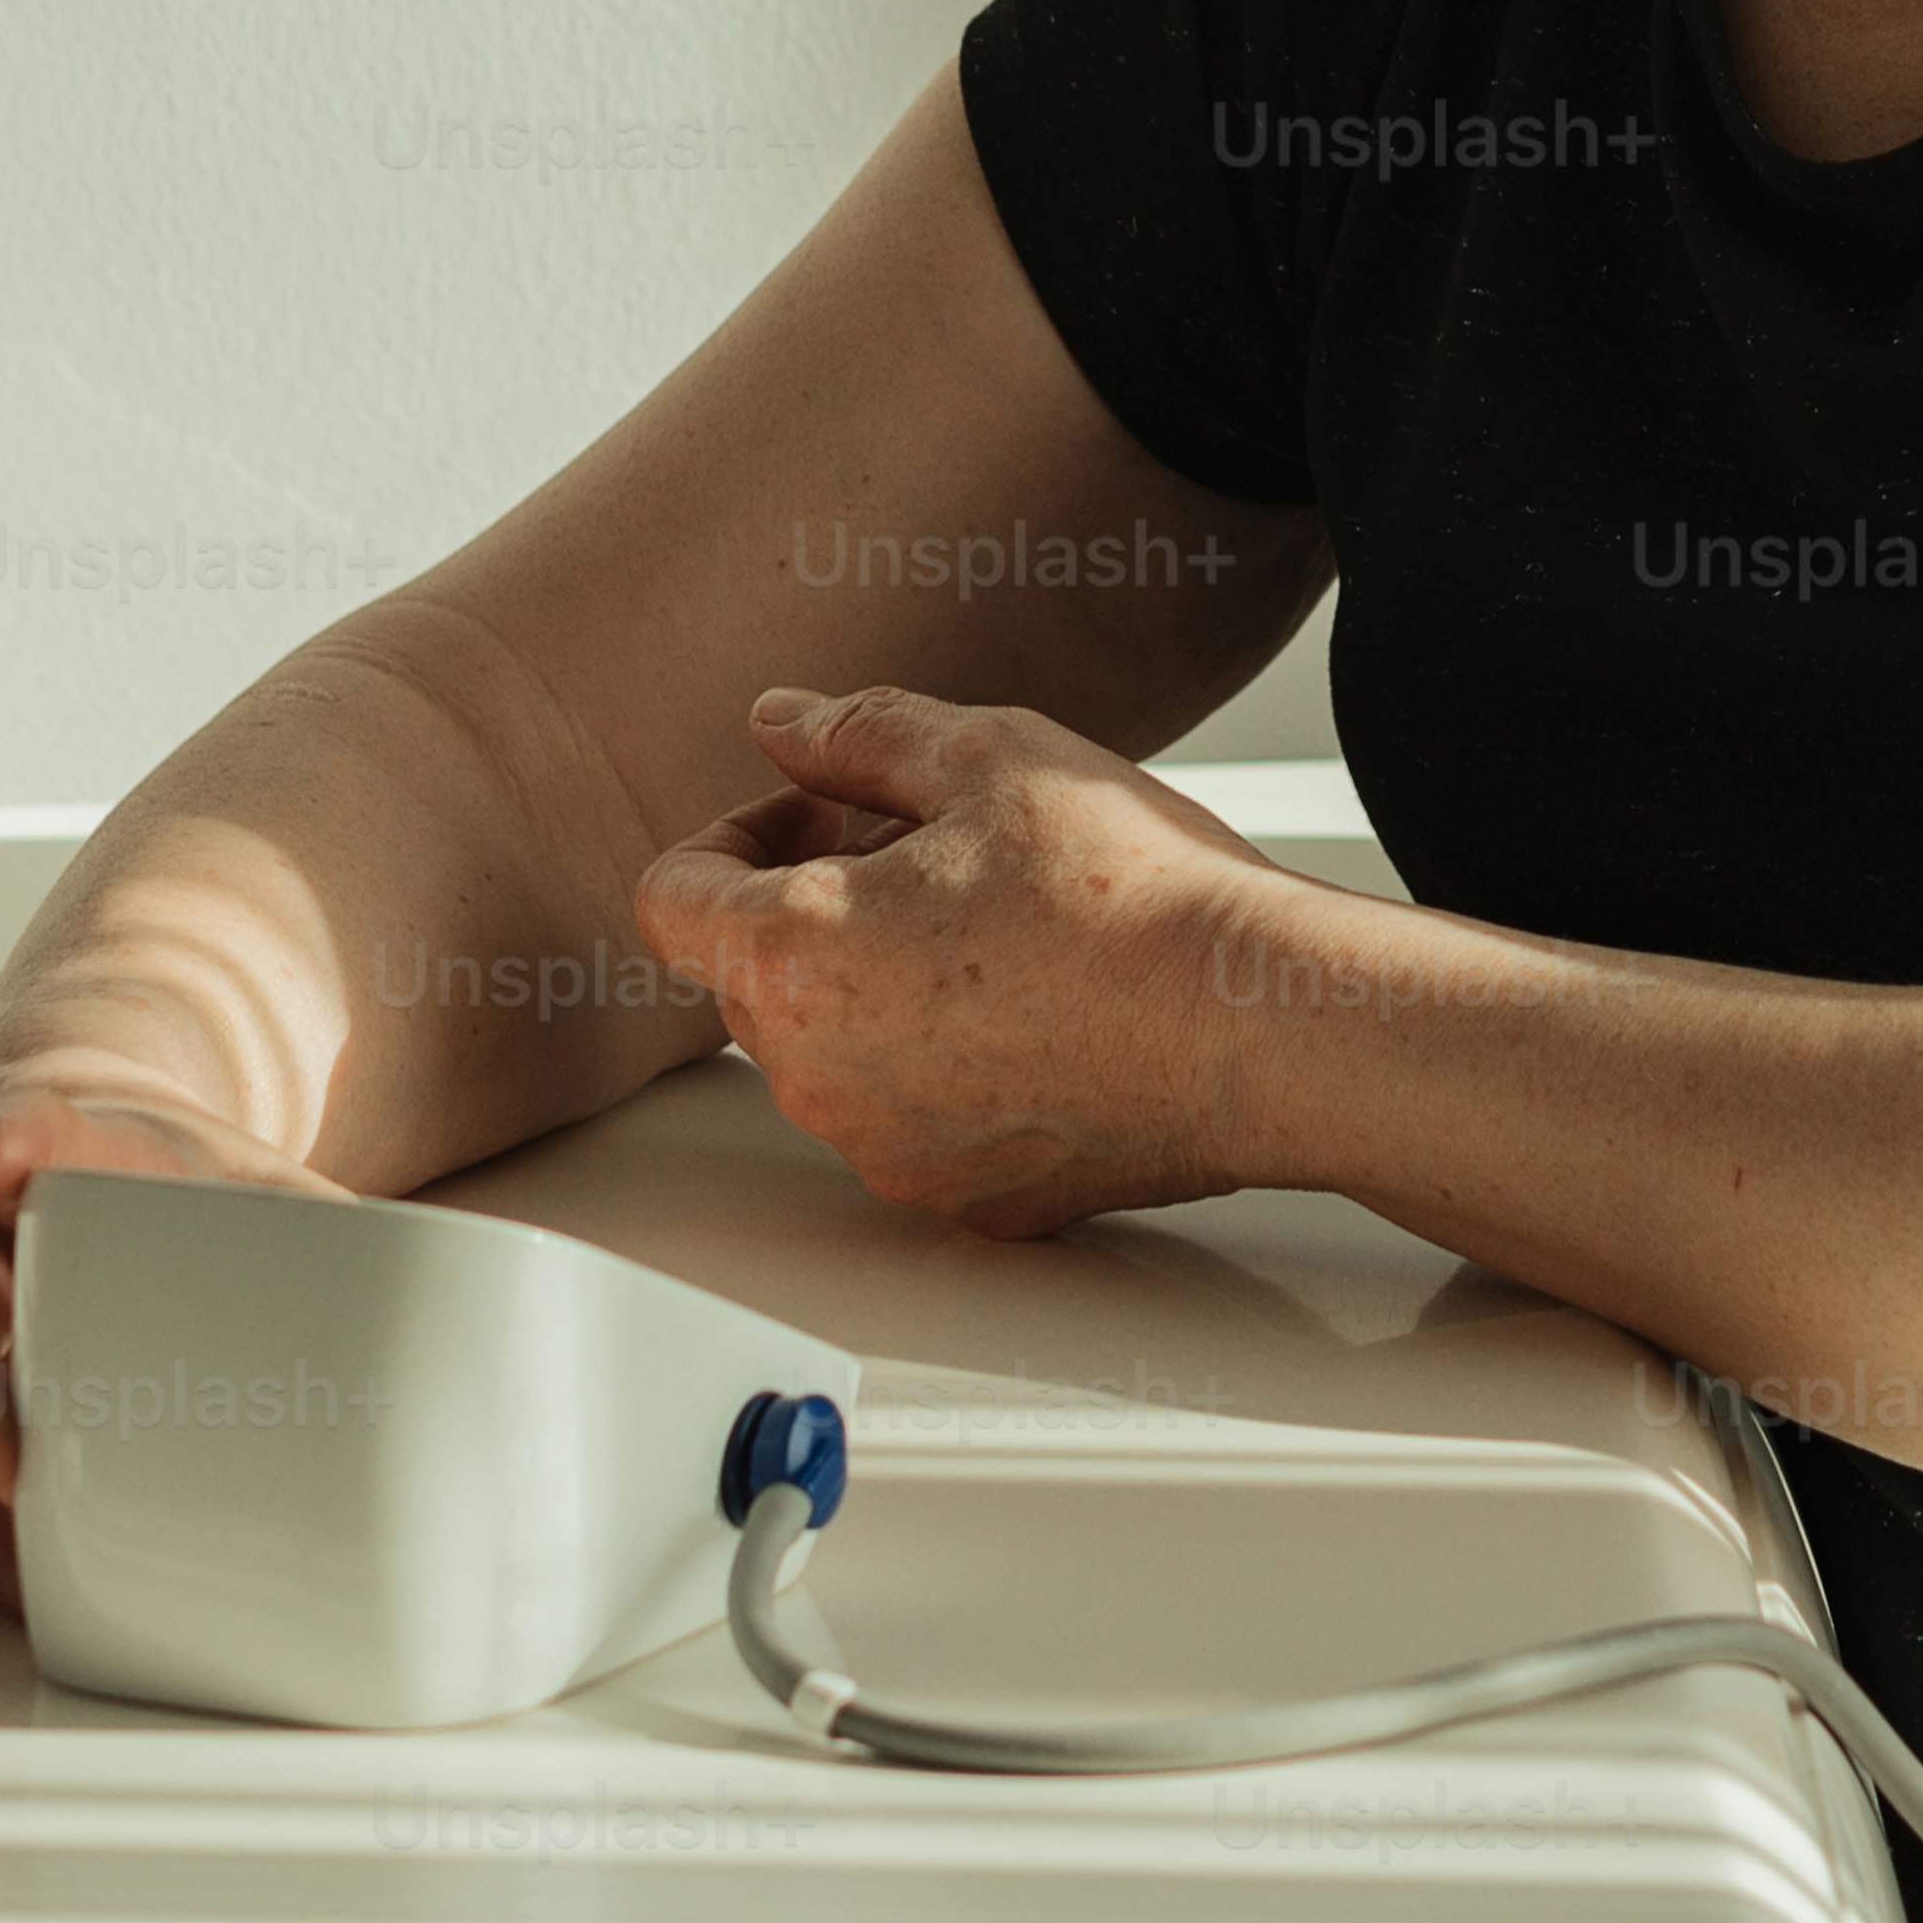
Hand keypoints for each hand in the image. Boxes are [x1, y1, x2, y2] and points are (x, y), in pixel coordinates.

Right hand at [0, 1065, 342, 1611]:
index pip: (37, 1136)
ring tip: (5, 1580)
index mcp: (46, 1165)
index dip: (27, 1147)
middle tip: (0, 1467)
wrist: (13, 1143)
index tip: (5, 1160)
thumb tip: (491, 1310)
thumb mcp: (248, 1182)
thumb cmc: (151, 1189)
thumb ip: (350, 1237)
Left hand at [627, 686, 1292, 1236]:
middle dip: (809, 907)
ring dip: (874, 988)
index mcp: (792, 959)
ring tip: (996, 929)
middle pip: (748, 978)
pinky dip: (943, 1067)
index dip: (731, 836)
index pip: (669, 898)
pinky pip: (909, 1120)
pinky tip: (1039, 1011)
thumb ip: (856, 731)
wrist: (1253, 1024)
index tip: (817, 815)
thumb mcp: (988, 755)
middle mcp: (814, 1077)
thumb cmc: (1129, 891)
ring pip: (829, 1053)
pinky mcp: (958, 1200)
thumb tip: (780, 723)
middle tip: (927, 853)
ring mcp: (884, 1151)